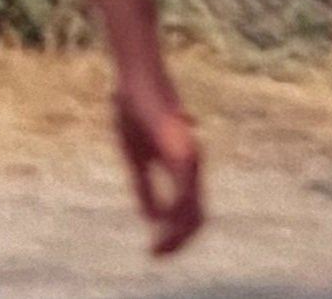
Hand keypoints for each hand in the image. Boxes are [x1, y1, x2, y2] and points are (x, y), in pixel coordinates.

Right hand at [113, 70, 203, 255]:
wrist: (135, 74)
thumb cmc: (135, 108)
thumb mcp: (136, 155)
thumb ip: (145, 186)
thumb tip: (151, 221)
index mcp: (184, 166)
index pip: (189, 212)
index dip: (176, 234)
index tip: (155, 250)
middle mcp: (193, 164)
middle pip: (196, 218)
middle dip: (178, 242)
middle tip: (156, 256)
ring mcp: (190, 158)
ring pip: (193, 212)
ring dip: (176, 236)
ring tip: (157, 249)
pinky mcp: (180, 152)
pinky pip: (184, 195)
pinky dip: (174, 217)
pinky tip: (160, 227)